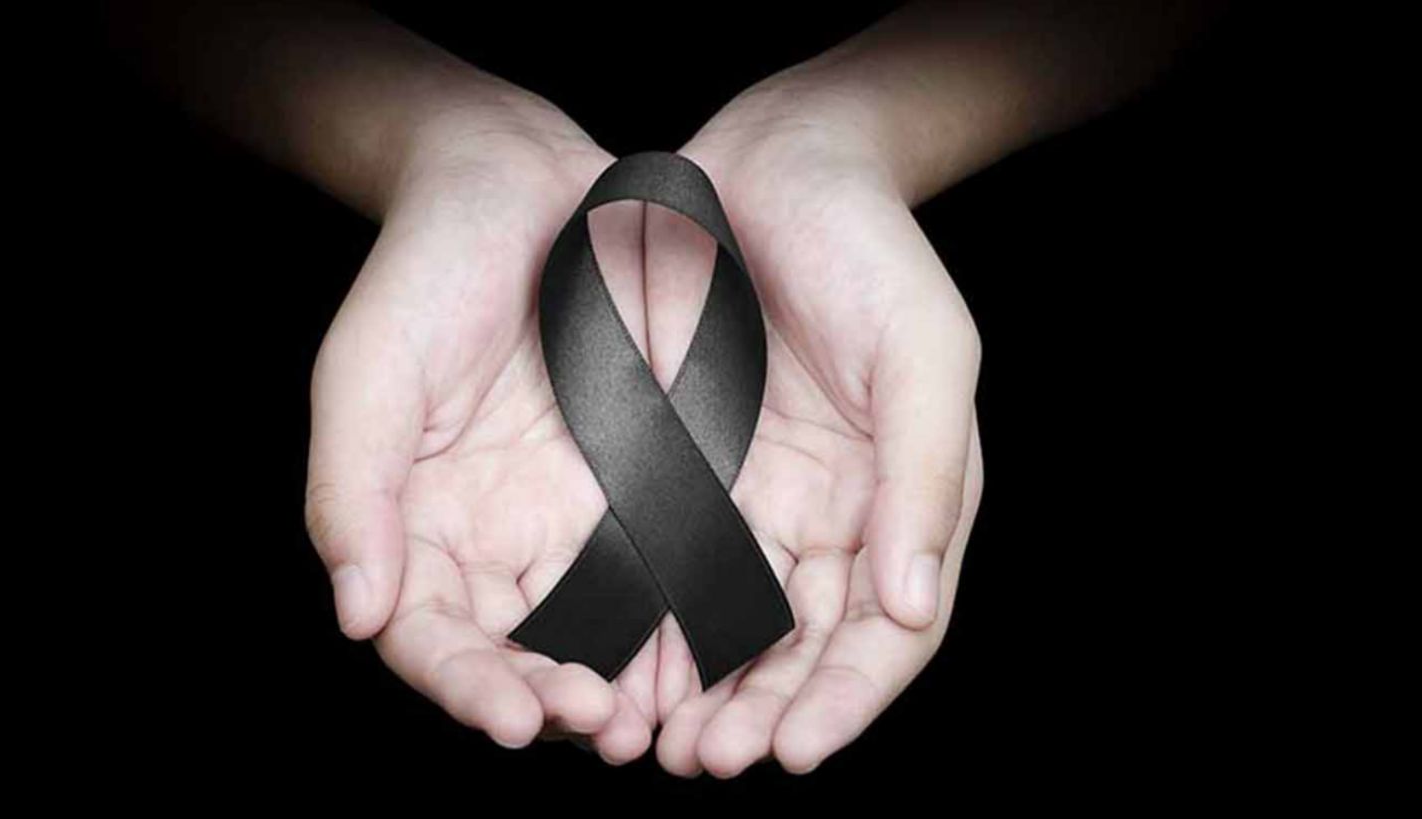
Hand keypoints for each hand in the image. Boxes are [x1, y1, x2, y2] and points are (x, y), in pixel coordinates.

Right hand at [303, 100, 658, 761]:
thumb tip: (357, 614)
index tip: (512, 721)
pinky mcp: (647, 483)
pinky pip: (669, 563)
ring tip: (658, 720)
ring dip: (627, 685)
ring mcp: (575, 517)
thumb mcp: (369, 373)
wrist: (521, 185)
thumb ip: (353, 492)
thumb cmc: (423, 273)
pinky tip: (713, 650)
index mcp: (419, 528)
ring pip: (601, 629)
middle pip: (521, 654)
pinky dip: (685, 619)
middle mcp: (498, 541)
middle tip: (601, 729)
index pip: (433, 637)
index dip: (466, 686)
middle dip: (556, 703)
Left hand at [642, 84, 984, 775]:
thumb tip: (909, 608)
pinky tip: (609, 666)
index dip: (847, 700)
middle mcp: (826, 518)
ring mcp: (749, 498)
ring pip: (725, 625)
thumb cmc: (869, 249)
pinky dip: (642, 625)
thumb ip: (923, 478)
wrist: (772, 163)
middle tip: (709, 761)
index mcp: (899, 503)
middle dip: (760, 714)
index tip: (797, 751)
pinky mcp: (678, 470)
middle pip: (799, 650)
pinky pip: (657, 562)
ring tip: (655, 744)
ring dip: (695, 692)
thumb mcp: (924, 352)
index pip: (885, 634)